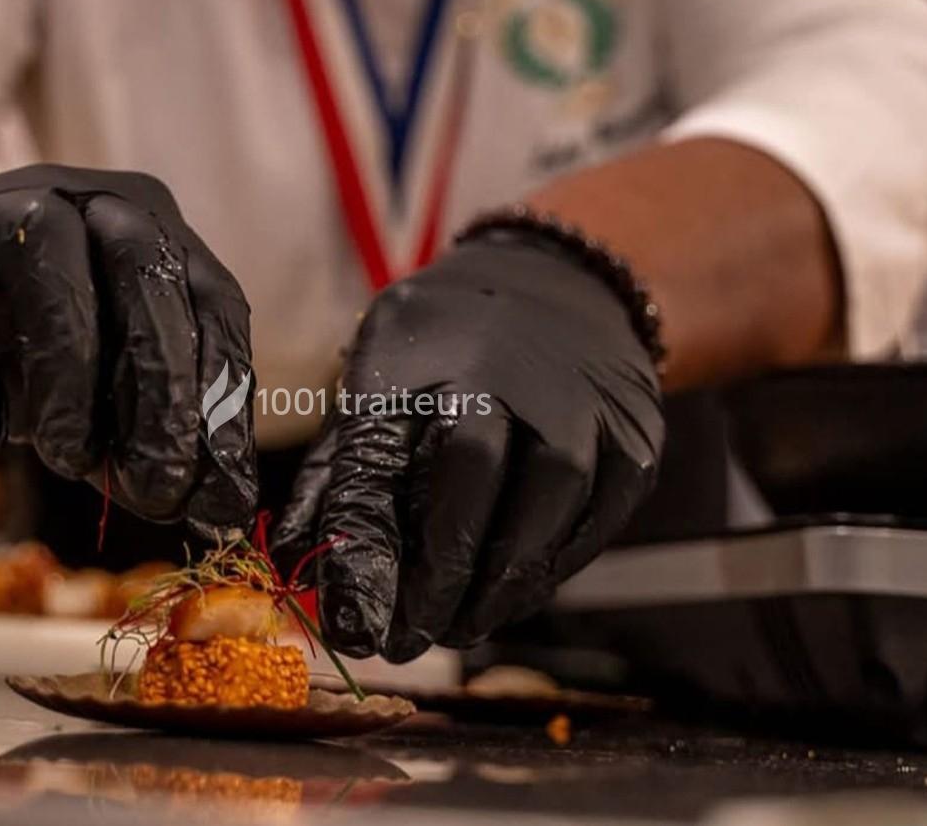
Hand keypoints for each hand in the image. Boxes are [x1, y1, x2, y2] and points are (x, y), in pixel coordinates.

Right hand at [0, 165, 255, 529]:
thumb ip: (147, 446)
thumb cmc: (8, 356)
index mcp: (149, 234)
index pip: (212, 299)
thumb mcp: (94, 410)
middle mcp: (82, 200)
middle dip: (157, 383)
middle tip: (155, 482)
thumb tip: (219, 511)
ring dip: (67, 366)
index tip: (222, 486)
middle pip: (140, 265)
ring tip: (66, 457)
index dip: (223, 392)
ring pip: (46, 254)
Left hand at [271, 226, 664, 660]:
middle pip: (471, 474)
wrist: (560, 285)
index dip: (364, 546)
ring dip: (501, 585)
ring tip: (461, 627)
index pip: (380, 453)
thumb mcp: (378, 384)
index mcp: (418, 355)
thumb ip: (339, 470)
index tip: (354, 621)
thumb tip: (293, 555)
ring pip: (547, 504)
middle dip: (440, 574)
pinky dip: (555, 567)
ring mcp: (580, 400)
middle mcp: (503, 369)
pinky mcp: (633, 435)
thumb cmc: (446, 351)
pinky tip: (517, 591)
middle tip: (410, 640)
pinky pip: (598, 519)